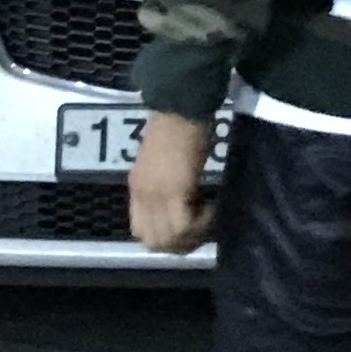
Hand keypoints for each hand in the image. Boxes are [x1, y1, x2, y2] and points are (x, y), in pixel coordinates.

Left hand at [128, 111, 218, 254]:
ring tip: (210, 218)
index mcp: (136, 188)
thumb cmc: (175, 127)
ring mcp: (155, 195)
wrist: (181, 107)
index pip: (141, 231)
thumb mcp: (162, 163)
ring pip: (171, 238)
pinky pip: (186, 224)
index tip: (187, 230)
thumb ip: (164, 186)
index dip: (165, 238)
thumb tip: (182, 204)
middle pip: (155, 241)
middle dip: (181, 243)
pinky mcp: (174, 191)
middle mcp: (142, 196)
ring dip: (194, 235)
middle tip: (203, 230)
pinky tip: (214, 207)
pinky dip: (203, 223)